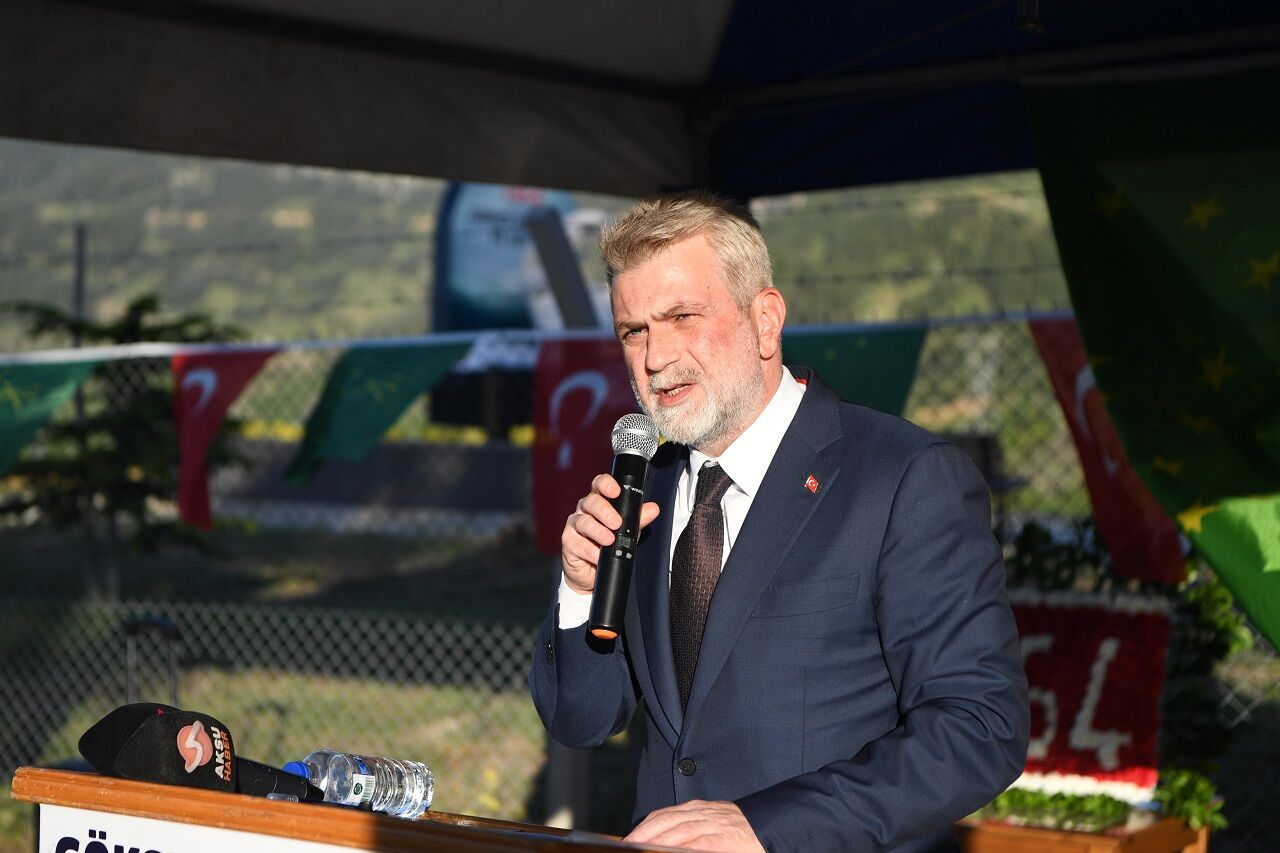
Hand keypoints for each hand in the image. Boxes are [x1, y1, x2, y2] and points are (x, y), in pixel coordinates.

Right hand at [561, 473, 659, 594]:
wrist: (593, 573)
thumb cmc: (610, 546)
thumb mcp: (628, 531)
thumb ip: (639, 519)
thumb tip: (653, 509)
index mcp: (599, 501)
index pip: (599, 484)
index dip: (606, 484)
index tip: (616, 491)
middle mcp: (585, 509)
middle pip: (591, 502)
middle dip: (605, 511)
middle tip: (616, 523)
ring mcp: (575, 524)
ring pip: (583, 522)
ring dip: (597, 531)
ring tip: (609, 540)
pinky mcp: (568, 541)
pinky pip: (577, 543)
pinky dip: (589, 550)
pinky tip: (597, 555)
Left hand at [624, 800, 763, 851]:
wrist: (771, 826)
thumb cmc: (737, 832)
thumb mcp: (711, 823)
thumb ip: (689, 829)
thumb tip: (660, 841)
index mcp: (698, 808)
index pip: (665, 814)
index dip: (645, 826)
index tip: (628, 839)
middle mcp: (704, 813)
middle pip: (667, 821)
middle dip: (645, 834)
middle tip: (627, 846)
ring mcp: (715, 825)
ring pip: (682, 830)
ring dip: (659, 841)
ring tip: (641, 850)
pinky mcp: (726, 840)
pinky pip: (703, 843)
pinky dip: (687, 848)